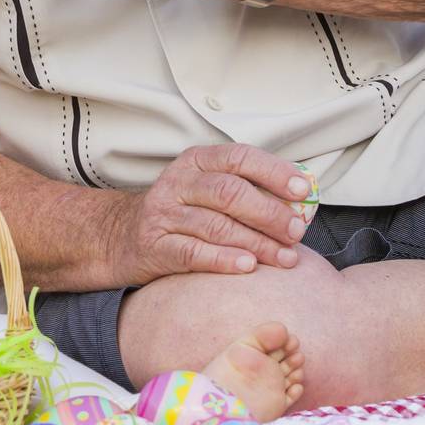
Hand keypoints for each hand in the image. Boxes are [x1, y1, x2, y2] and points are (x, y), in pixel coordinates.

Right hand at [110, 143, 313, 281]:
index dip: (274, 172)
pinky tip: (248, 266)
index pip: (239, 157)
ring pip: (216, 225)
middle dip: (269, 213)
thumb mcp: (206, 189)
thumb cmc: (182, 213)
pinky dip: (224, 259)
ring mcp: (164, 214)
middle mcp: (178, 183)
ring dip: (256, 242)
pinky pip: (194, 252)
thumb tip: (302, 203)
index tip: (303, 191)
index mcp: (196, 162)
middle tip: (296, 232)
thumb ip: (247, 190)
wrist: (121, 236)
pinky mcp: (155, 246)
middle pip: (230, 192)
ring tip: (285, 258)